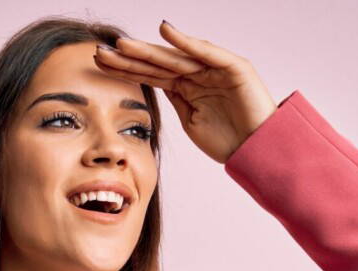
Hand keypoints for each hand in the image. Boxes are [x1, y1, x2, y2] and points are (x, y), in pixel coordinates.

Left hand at [94, 21, 277, 163]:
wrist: (258, 151)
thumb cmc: (228, 141)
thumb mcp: (191, 122)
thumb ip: (175, 102)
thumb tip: (153, 87)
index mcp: (186, 88)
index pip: (149, 74)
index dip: (125, 69)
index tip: (99, 65)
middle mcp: (198, 74)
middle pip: (157, 63)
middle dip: (128, 57)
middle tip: (100, 52)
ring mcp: (214, 69)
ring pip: (175, 56)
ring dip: (148, 49)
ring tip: (121, 44)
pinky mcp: (233, 67)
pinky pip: (205, 52)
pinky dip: (186, 41)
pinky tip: (165, 31)